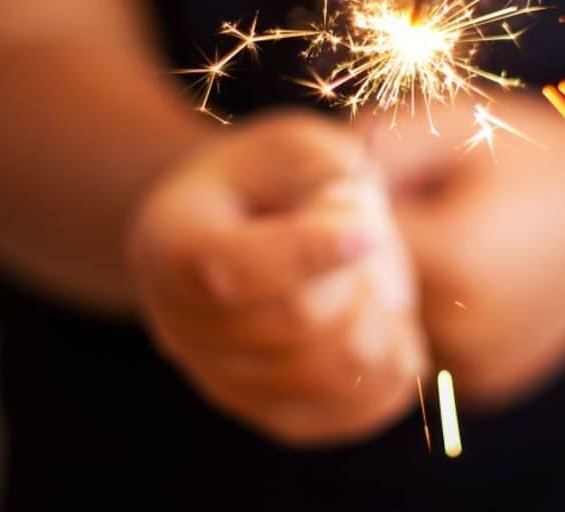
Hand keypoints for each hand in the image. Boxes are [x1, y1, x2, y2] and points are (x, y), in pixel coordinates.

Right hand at [126, 110, 427, 445]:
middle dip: (358, 275)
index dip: (312, 252)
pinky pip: (357, 410)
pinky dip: (393, 363)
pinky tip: (391, 321)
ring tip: (378, 279)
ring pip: (332, 372)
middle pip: (298, 321)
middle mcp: (181, 328)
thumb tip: (357, 240)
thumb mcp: (291, 146)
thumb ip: (320, 174)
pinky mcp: (276, 418)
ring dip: (381, 319)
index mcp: (171, 247)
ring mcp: (225, 383)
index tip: (369, 231)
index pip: (237, 271)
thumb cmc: (271, 179)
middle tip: (371, 240)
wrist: (240, 230)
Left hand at [372, 95, 564, 407]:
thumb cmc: (539, 151)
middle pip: (365, 293)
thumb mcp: (458, 126)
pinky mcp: (492, 383)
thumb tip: (316, 178)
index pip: (349, 243)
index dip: (349, 209)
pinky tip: (462, 276)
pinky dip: (428, 319)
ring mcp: (480, 364)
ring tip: (440, 239)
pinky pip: (427, 351)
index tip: (372, 184)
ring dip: (394, 293)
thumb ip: (380, 143)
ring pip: (391, 329)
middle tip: (411, 210)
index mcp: (452, 260)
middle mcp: (465, 329)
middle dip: (371, 251)